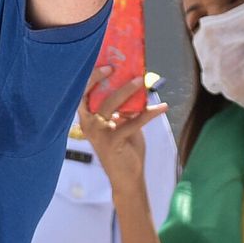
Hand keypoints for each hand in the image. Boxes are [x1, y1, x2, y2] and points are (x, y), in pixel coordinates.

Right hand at [76, 66, 167, 194]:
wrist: (126, 177)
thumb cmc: (123, 147)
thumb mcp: (120, 124)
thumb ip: (122, 108)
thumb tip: (134, 86)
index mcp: (86, 117)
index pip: (82, 93)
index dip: (91, 77)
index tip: (105, 65)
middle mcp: (88, 124)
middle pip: (93, 96)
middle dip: (103, 79)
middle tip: (118, 68)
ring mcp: (98, 133)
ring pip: (111, 106)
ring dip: (127, 92)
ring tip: (142, 83)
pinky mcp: (112, 142)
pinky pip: (131, 123)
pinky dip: (148, 114)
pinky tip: (162, 107)